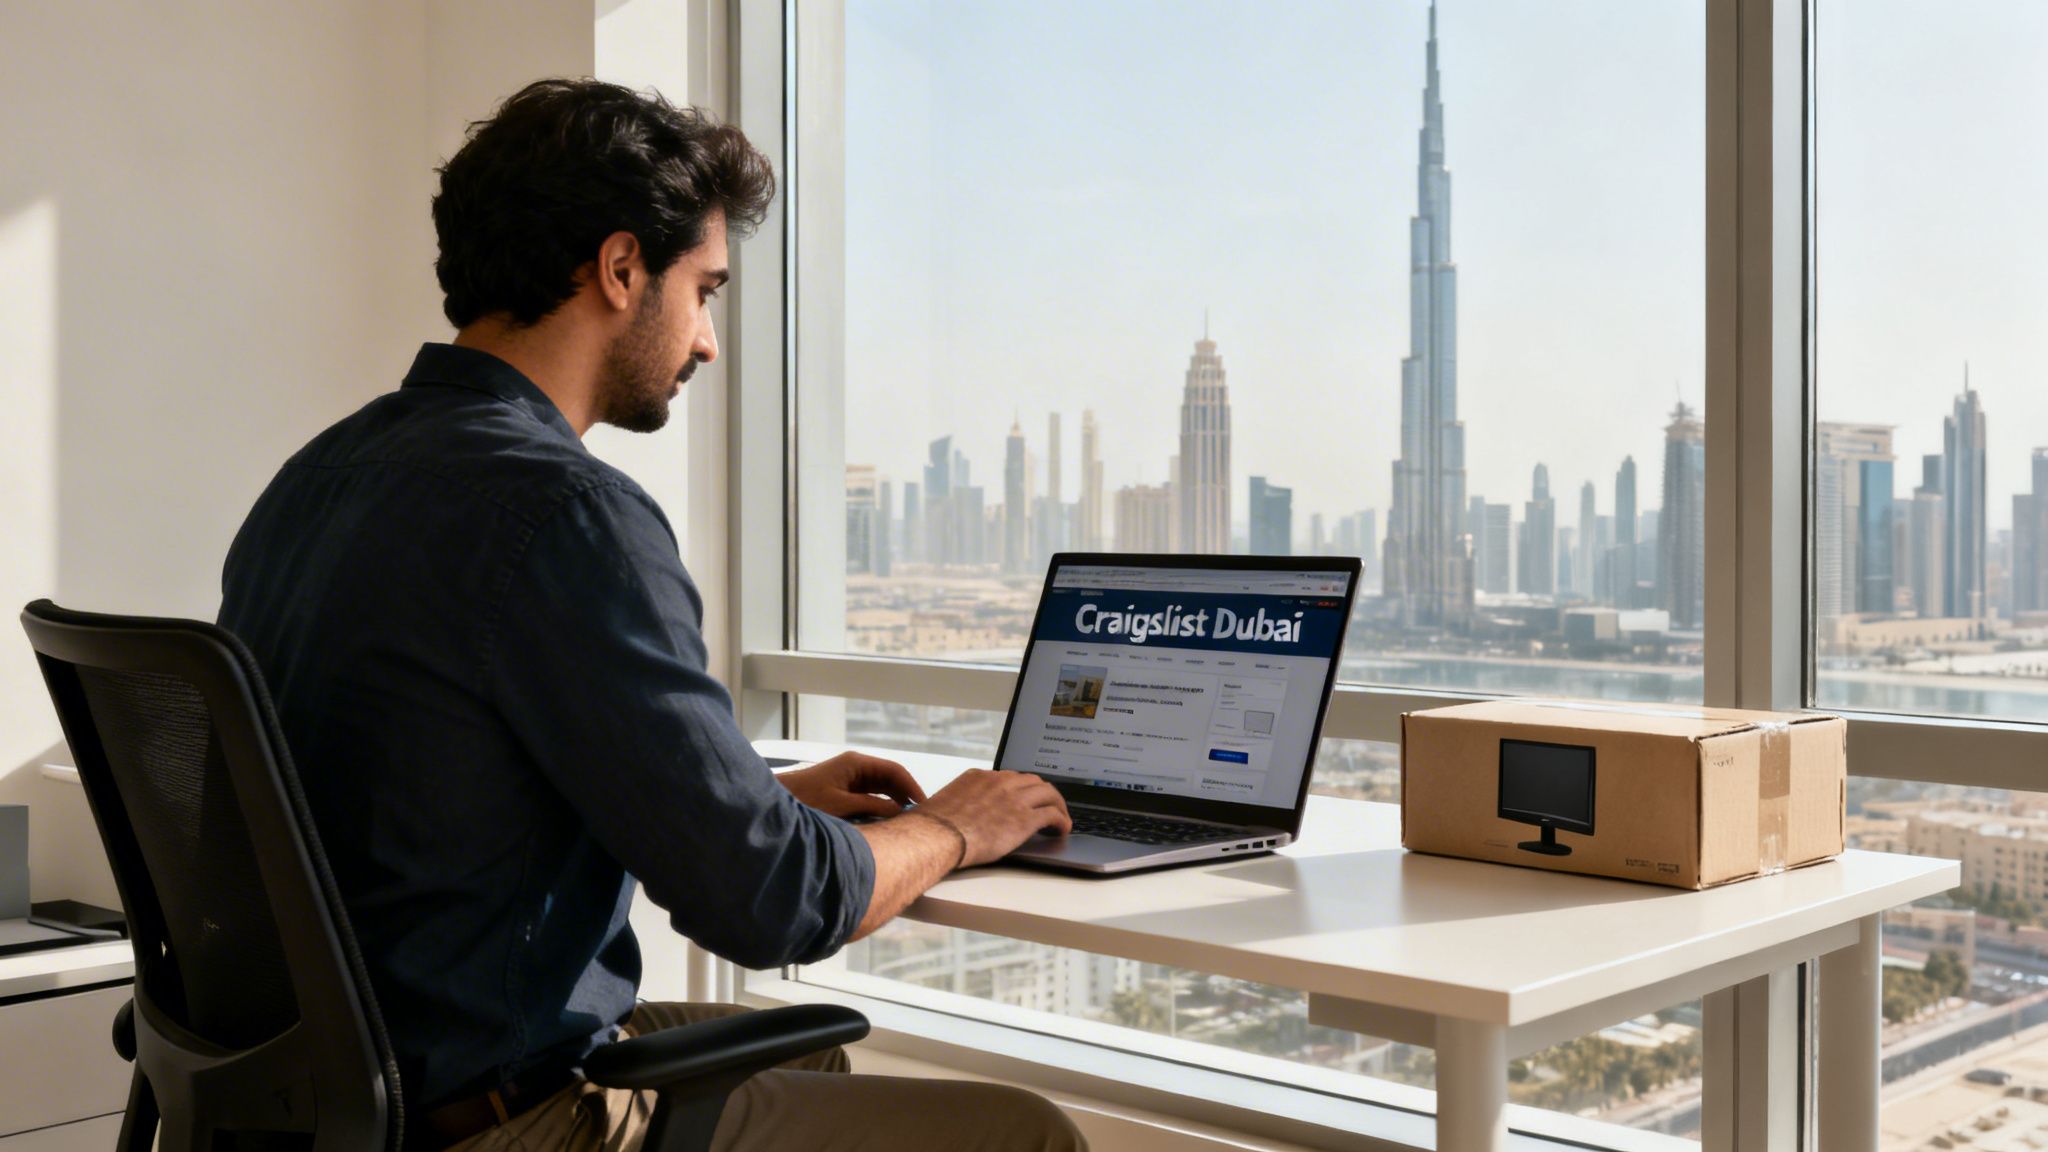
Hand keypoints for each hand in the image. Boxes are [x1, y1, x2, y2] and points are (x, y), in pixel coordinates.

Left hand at [777, 751, 925, 820]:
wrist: (775, 802)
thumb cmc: (805, 799)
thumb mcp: (840, 805)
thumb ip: (871, 806)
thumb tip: (899, 811)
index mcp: (857, 763)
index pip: (894, 771)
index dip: (912, 787)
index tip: (924, 804)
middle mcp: (857, 767)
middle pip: (890, 779)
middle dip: (906, 795)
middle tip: (922, 815)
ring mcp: (851, 778)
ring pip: (882, 788)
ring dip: (895, 802)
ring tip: (910, 820)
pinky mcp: (845, 790)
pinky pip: (871, 796)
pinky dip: (882, 807)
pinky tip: (889, 820)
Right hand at [916, 769, 1072, 867]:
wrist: (937, 837)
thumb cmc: (933, 827)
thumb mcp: (942, 804)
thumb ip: (956, 804)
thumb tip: (950, 816)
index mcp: (979, 778)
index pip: (1009, 778)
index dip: (1020, 789)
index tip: (1023, 799)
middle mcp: (1000, 783)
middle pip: (1032, 781)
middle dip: (1042, 793)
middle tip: (1046, 805)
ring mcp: (1014, 799)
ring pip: (1048, 793)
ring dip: (1057, 805)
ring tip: (1060, 818)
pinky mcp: (1025, 819)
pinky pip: (1053, 814)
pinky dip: (1061, 821)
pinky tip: (1062, 830)